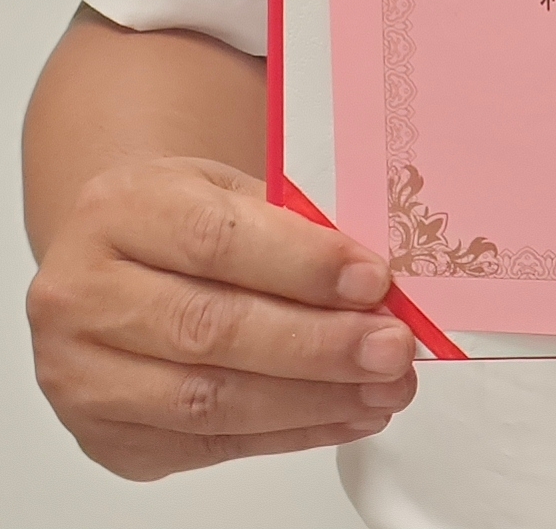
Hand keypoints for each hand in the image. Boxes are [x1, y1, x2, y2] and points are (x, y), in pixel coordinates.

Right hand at [28, 156, 416, 478]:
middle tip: (391, 347)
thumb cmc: (178, 219)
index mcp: (117, 211)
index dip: (302, 266)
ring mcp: (84, 377)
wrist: (112, 257)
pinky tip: (345, 414)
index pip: (216, 241)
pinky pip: (209, 448)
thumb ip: (290, 228)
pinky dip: (290, 434)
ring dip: (313, 401)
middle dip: (317, 345)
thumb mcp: (225, 189)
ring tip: (383, 389)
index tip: (373, 280)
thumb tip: (373, 284)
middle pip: (211, 330)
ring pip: (209, 402)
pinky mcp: (108, 440)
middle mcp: (83, 295)